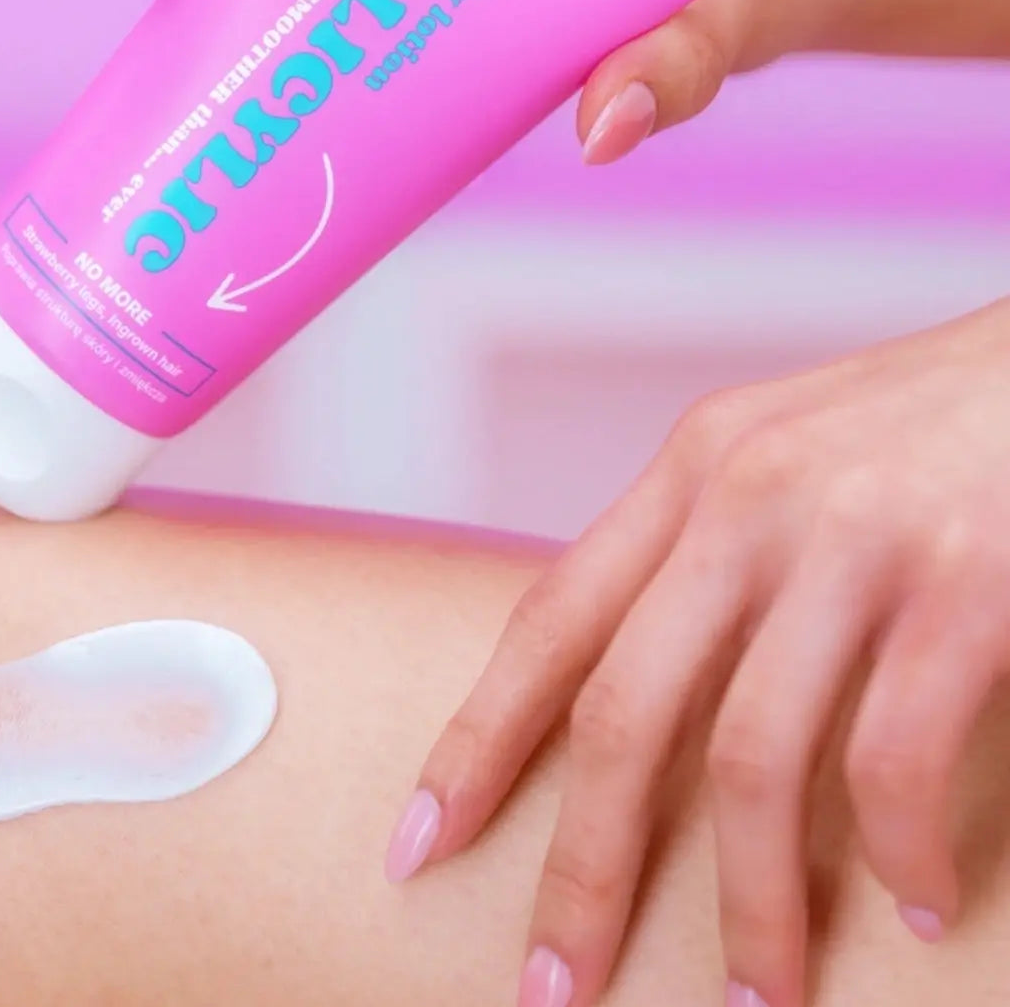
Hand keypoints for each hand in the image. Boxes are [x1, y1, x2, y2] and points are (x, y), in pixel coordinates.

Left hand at [386, 298, 1009, 1006]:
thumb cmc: (927, 427)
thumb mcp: (785, 459)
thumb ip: (704, 553)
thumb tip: (631, 693)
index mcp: (694, 467)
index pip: (550, 618)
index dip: (478, 739)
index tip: (422, 840)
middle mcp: (750, 497)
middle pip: (621, 709)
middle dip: (581, 867)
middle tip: (553, 987)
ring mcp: (854, 538)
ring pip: (748, 761)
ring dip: (751, 904)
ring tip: (758, 992)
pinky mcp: (963, 585)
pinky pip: (892, 764)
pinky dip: (895, 856)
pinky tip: (913, 903)